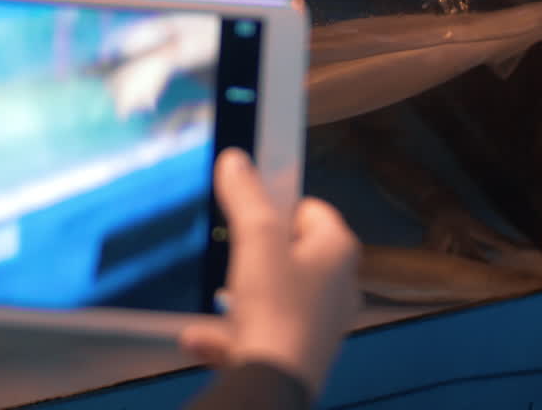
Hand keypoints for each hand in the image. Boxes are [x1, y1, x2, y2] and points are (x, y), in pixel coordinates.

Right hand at [180, 148, 361, 396]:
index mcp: (338, 251)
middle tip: (230, 256)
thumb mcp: (256, 238)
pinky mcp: (299, 353)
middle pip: (292, 253)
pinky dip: (232, 333)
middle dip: (255, 255)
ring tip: (215, 301)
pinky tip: (203, 337)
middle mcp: (339, 286)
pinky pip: (261, 332)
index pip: (312, 209)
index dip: (278, 207)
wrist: (273, 382)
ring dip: (239, 297)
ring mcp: (321, 323)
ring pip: (275, 296)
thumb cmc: (276, 306)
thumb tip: (237, 160)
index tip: (248, 213)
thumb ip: (246, 195)